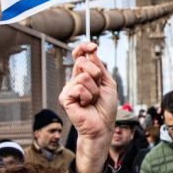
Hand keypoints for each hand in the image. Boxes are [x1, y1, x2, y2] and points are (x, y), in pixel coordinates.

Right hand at [58, 42, 117, 172]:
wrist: (102, 126)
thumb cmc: (105, 107)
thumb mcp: (107, 83)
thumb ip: (100, 67)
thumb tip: (91, 51)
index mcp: (84, 74)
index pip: (80, 55)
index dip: (84, 47)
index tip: (93, 46)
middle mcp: (74, 79)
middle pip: (83, 61)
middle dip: (96, 73)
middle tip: (98, 88)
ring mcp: (68, 88)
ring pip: (83, 76)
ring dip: (94, 90)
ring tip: (92, 100)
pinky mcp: (65, 98)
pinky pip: (79, 88)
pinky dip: (87, 96)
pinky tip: (85, 105)